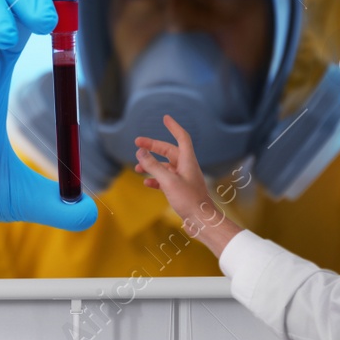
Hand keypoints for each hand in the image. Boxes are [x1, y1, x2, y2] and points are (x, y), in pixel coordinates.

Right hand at [134, 115, 241, 257]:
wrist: (202, 221)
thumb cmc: (189, 201)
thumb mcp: (168, 181)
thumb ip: (153, 166)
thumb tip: (140, 152)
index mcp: (188, 161)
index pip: (181, 137)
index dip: (173, 127)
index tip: (165, 118)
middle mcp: (187, 168)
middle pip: (169, 151)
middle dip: (153, 147)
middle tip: (137, 143)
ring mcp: (184, 179)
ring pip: (165, 167)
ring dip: (151, 165)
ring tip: (137, 167)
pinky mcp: (181, 191)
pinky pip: (166, 180)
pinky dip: (155, 180)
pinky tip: (146, 183)